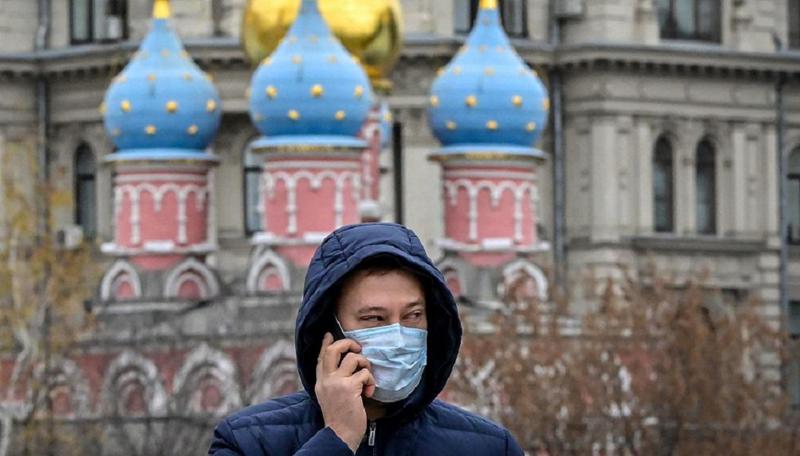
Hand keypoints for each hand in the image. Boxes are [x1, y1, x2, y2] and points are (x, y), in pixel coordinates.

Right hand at [315, 332, 375, 451]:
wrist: (340, 434)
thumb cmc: (339, 416)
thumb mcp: (328, 395)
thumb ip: (332, 380)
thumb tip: (342, 365)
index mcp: (320, 381)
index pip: (321, 356)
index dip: (326, 343)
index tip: (329, 334)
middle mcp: (326, 379)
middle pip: (334, 349)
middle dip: (349, 343)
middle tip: (358, 348)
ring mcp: (336, 382)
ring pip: (354, 358)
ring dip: (365, 365)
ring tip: (367, 378)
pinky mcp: (349, 388)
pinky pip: (365, 374)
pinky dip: (371, 381)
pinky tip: (369, 392)